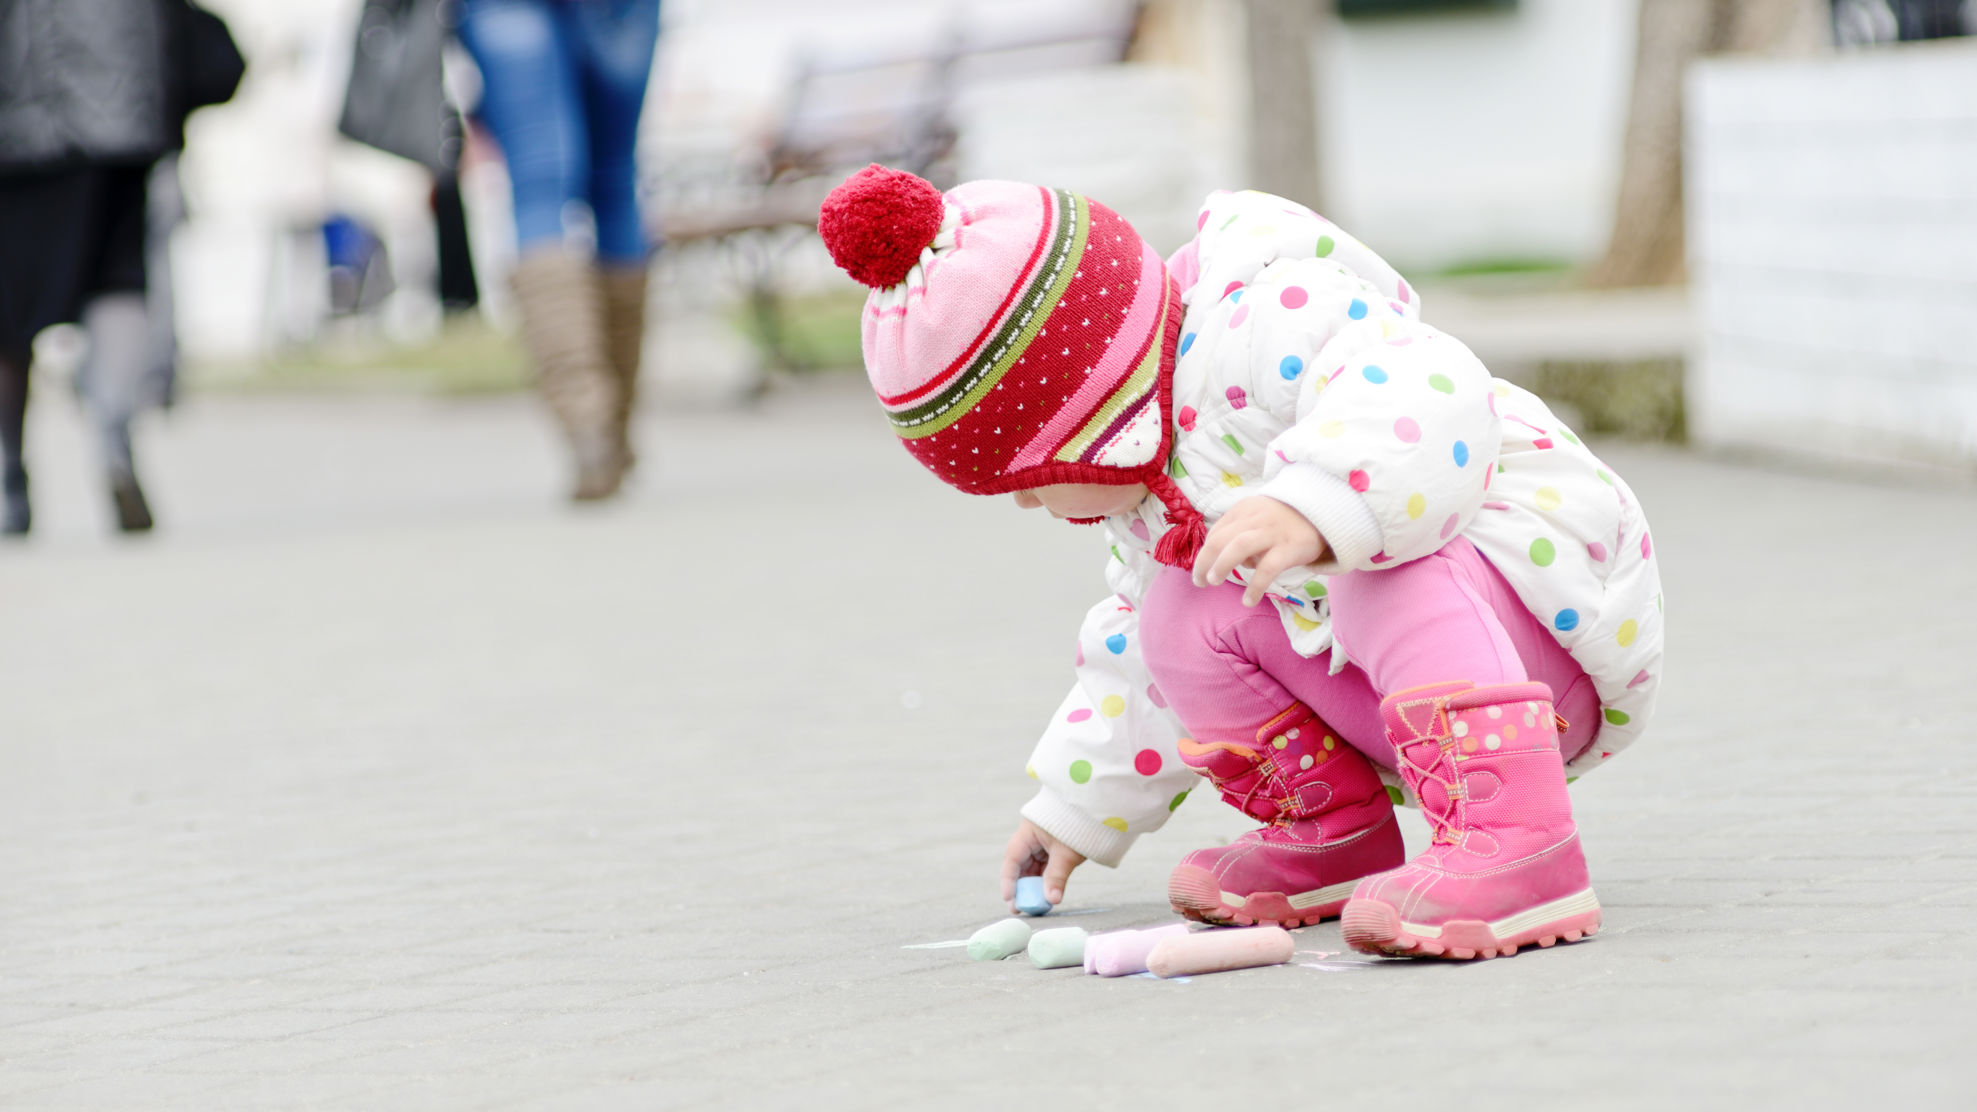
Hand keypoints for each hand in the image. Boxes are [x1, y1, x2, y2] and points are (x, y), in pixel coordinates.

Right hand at [1000, 818, 1086, 909]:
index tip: (1009, 898)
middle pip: (1020, 865)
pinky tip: (1044, 894)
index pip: (1013, 858)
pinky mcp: (1053, 847)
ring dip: (1032, 886)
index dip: (1008, 880)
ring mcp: (1042, 842)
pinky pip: (1044, 866)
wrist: (1097, 810)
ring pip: (1032, 867)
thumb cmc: (1079, 826)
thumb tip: (1052, 900)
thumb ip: (1057, 877)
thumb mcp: (1066, 854)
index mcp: (1028, 832)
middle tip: (1018, 909)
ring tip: (1032, 906)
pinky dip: (1044, 880)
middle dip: (1020, 887)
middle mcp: (1031, 837)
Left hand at [1192, 496, 1327, 605]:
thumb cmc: (1286, 521)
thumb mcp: (1260, 517)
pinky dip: (1254, 586)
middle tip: (1200, 581)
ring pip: (1239, 547)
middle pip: (1221, 538)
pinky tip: (1248, 600)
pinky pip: (1267, 569)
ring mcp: (1273, 532)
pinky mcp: (1290, 548)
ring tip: (1213, 582)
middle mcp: (1255, 518)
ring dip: (1221, 565)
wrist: (1326, 513)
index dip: (1205, 553)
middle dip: (1204, 561)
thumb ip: (1240, 532)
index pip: (1217, 532)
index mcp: (1245, 510)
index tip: (1202, 569)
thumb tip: (1221, 561)